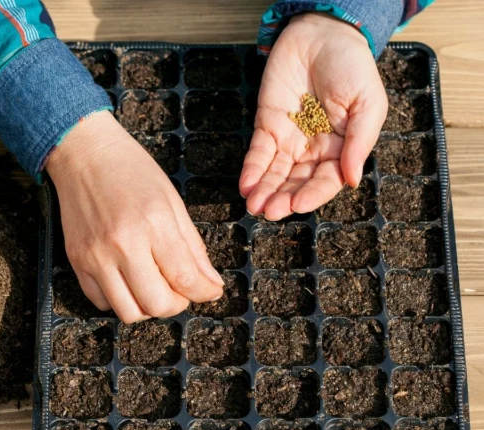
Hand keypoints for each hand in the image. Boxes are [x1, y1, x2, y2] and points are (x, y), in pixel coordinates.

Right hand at [46, 111, 222, 322]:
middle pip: (156, 304)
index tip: (209, 291)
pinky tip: (127, 280)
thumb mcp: (172, 200)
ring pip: (128, 312)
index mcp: (153, 223)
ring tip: (153, 286)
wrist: (84, 154)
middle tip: (180, 290)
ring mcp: (95, 256)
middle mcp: (122, 244)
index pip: (185, 279)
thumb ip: (192, 246)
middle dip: (176, 305)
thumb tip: (210, 283)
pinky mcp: (76, 262)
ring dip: (147, 308)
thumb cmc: (131, 170)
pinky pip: (100, 302)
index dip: (204, 292)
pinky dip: (119, 300)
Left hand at [239, 13, 386, 219]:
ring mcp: (289, 139)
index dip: (312, 194)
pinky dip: (251, 170)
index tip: (298, 205)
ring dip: (265, 190)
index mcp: (342, 148)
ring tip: (255, 205)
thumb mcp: (368, 103)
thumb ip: (360, 142)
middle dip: (283, 198)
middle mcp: (314, 150)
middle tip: (270, 211)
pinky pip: (258, 153)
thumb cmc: (352, 66)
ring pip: (275, 173)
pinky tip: (245, 184)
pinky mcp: (267, 126)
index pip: (326, 180)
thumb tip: (352, 179)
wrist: (322, 34)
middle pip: (297, 182)